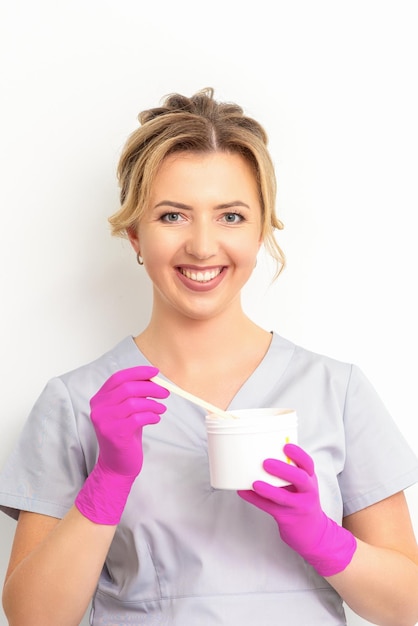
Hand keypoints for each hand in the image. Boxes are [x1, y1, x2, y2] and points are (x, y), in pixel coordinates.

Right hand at [75, 366, 168, 524]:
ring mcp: (104, 421)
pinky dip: (151, 416)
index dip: (138, 372)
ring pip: (134, 402)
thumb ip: (134, 395)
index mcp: (99, 399)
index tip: (155, 372)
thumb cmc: (124, 435)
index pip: (118, 378)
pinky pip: (138, 418)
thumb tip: (153, 379)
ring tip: (161, 408)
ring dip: (153, 403)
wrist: (116, 465)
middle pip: (128, 388)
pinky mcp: (114, 433)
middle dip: (150, 388)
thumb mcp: (126, 411)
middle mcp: (99, 408)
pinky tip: (156, 419)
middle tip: (165, 393)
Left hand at [237, 444, 356, 575]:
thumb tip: (261, 452)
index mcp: (309, 479)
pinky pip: (270, 509)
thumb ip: (288, 471)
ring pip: (284, 498)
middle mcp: (307, 492)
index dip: (298, 454)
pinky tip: (243, 492)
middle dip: (284, 469)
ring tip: (254, 483)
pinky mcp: (288, 519)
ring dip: (268, 490)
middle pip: (300, 478)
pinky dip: (255, 500)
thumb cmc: (302, 502)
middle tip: (266, 462)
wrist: (314, 533)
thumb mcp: (302, 485)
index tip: (286, 446)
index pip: (308, 464)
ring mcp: (298, 506)